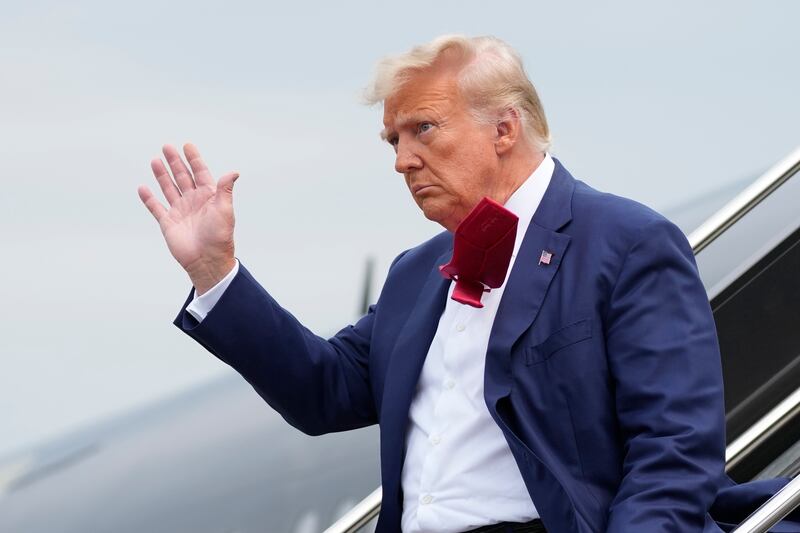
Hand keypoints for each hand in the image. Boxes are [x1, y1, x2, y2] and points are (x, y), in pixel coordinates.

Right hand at [138, 143, 238, 294]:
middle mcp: (193, 201)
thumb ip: (225, 189)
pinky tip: (143, 187)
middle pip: (183, 177)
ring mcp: (180, 211)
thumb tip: (234, 172)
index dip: (194, 159)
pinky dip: (149, 198)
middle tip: (167, 146)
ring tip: (155, 160)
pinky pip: (156, 207)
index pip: (200, 173)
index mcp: (208, 196)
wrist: (207, 260)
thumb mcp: (225, 209)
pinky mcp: (168, 223)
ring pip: (169, 188)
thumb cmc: (220, 236)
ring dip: (162, 175)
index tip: (187, 145)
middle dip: (175, 162)